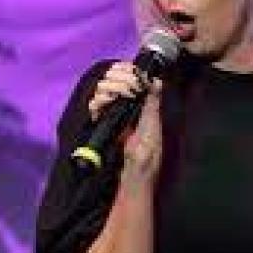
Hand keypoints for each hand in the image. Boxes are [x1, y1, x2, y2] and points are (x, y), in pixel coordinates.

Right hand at [87, 61, 162, 182]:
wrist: (131, 181)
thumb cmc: (147, 160)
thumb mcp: (153, 130)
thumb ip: (152, 106)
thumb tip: (157, 80)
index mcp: (142, 105)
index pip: (131, 76)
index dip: (129, 71)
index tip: (132, 73)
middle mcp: (126, 106)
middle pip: (115, 78)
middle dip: (119, 79)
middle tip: (127, 90)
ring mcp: (113, 114)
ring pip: (103, 88)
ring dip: (108, 89)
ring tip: (114, 99)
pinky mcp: (102, 124)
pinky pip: (95, 105)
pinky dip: (97, 102)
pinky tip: (101, 107)